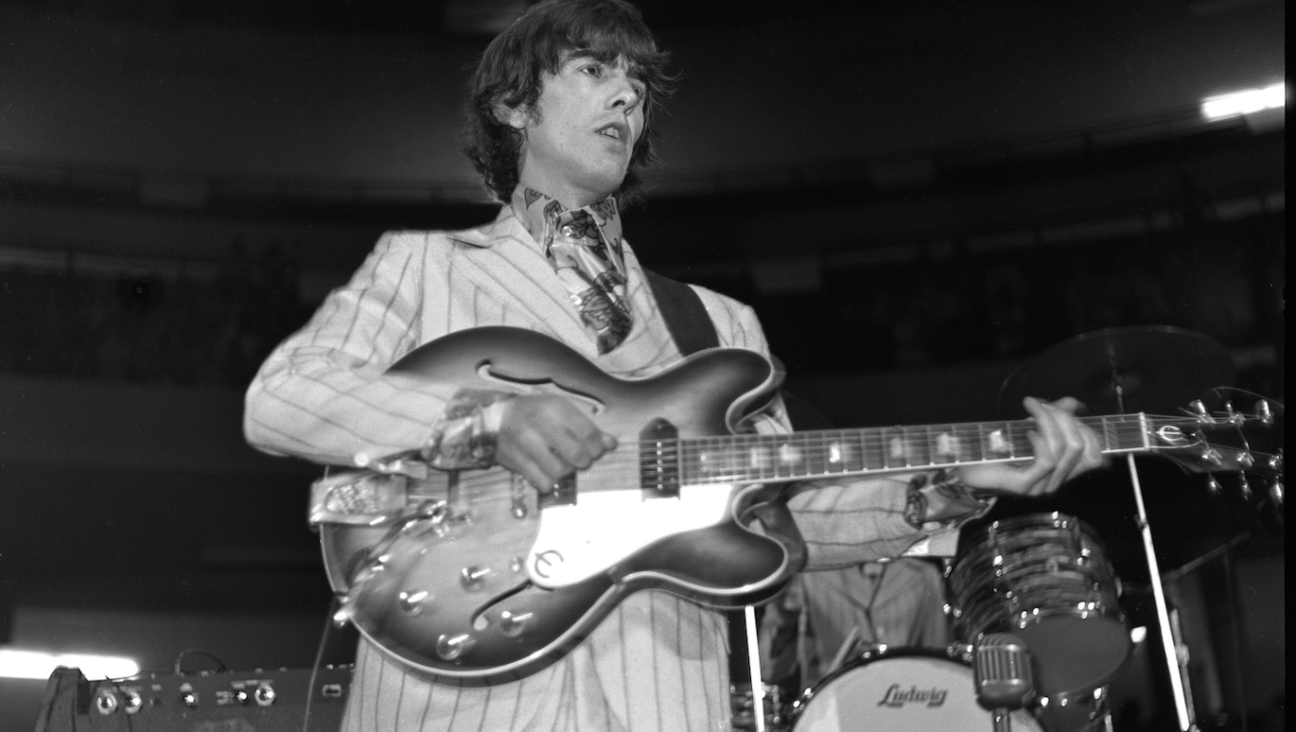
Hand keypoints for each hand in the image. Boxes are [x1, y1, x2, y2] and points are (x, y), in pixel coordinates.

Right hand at [494, 394, 616, 489]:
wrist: (494, 418)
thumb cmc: (534, 413)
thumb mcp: (561, 411)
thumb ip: (587, 427)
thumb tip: (612, 444)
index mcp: (556, 407)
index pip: (589, 433)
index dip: (597, 447)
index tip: (594, 450)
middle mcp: (541, 423)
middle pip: (577, 454)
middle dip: (583, 461)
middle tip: (579, 459)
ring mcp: (526, 442)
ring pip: (560, 470)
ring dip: (565, 471)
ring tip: (560, 463)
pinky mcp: (515, 460)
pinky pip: (543, 481)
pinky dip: (548, 481)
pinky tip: (545, 471)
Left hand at [955, 396, 1105, 496]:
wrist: (966, 466)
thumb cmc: (997, 448)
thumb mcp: (1029, 427)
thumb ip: (1052, 416)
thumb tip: (1072, 402)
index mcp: (1061, 470)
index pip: (1094, 455)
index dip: (1086, 429)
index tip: (1066, 410)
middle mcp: (1055, 481)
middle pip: (1079, 447)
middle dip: (1065, 418)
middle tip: (1042, 405)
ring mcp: (1040, 485)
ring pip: (1063, 450)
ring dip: (1049, 421)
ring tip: (1032, 409)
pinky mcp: (1023, 485)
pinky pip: (1046, 460)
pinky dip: (1040, 440)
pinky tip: (1027, 431)